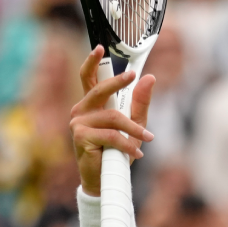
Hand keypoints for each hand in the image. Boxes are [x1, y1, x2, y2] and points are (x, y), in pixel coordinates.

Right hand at [70, 46, 155, 195]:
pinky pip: (111, 135)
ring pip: (113, 117)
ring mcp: (78, 123)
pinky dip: (127, 145)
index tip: (100, 48)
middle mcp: (82, 110)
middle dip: (117, 82)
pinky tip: (136, 153)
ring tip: (147, 139)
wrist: (105, 178)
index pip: (89, 78)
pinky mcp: (81, 137)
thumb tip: (149, 78)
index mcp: (92, 104)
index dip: (92, 62)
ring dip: (134, 129)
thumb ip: (140, 102)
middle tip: (133, 76)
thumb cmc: (117, 150)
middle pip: (99, 90)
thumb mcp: (134, 124)